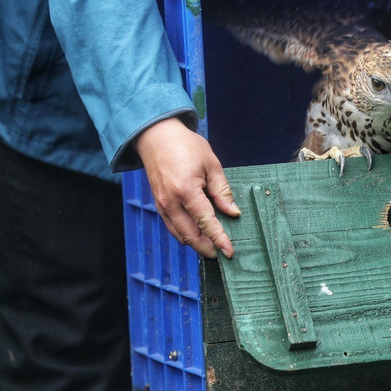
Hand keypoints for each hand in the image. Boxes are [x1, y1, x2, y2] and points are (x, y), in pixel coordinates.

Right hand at [134, 117, 240, 257]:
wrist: (157, 138)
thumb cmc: (186, 146)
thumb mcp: (211, 164)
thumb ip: (222, 191)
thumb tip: (233, 213)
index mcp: (187, 191)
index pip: (206, 222)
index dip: (219, 239)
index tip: (229, 252)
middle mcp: (171, 203)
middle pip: (191, 236)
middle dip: (207, 248)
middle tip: (223, 252)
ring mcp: (162, 206)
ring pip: (180, 235)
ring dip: (196, 243)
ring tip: (213, 244)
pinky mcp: (159, 205)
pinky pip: (173, 227)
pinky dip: (186, 234)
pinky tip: (199, 232)